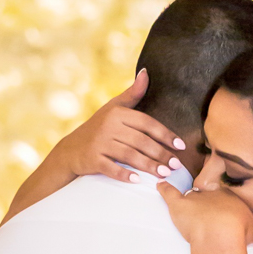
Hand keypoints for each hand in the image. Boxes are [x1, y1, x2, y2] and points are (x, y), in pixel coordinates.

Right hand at [55, 70, 184, 183]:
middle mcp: (108, 127)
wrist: (71, 149)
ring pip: (129, 155)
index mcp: (117, 113)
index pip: (146, 123)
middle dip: (161, 153)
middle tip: (176, 165)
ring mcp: (100, 144)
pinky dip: (124, 174)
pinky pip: (110, 168)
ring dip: (148, 165)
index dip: (165, 134)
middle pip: (140, 141)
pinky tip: (137, 180)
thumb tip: (146, 72)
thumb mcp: (114, 107)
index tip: (181, 146)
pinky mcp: (92, 159)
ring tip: (165, 174)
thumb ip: (133, 93)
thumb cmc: (98, 127)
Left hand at [158, 180, 252, 246]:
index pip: (224, 196)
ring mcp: (194, 198)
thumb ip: (249, 223)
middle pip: (207, 195)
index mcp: (230, 197)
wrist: (221, 235)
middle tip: (208, 214)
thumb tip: (249, 225)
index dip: (222, 205)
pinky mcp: (178, 205)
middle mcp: (212, 194)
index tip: (223, 213)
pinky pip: (169, 192)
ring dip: (189, 200)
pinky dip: (164, 188)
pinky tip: (160, 184)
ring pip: (190, 195)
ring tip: (187, 207)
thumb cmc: (239, 231)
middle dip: (207, 203)